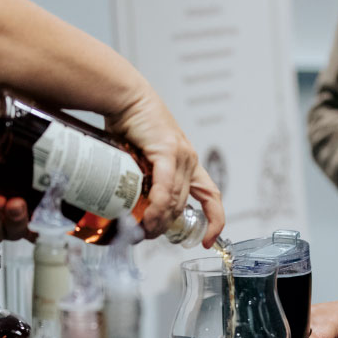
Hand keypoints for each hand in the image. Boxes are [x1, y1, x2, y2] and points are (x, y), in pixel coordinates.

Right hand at [106, 84, 224, 246]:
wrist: (124, 97)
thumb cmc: (128, 125)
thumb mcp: (141, 157)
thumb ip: (143, 178)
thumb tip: (130, 205)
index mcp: (188, 163)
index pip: (211, 197)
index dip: (214, 221)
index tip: (206, 240)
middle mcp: (189, 160)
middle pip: (183, 205)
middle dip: (167, 226)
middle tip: (147, 235)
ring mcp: (181, 155)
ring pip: (175, 200)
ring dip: (159, 221)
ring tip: (142, 231)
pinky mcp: (167, 151)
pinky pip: (166, 188)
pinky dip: (158, 207)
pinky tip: (148, 218)